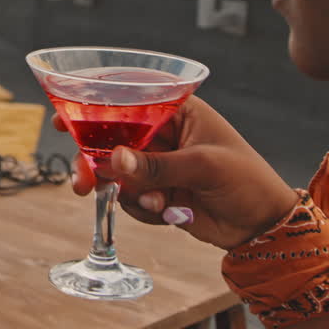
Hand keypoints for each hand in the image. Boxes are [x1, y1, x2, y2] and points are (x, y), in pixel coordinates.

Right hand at [57, 95, 298, 249]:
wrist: (263, 226)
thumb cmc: (246, 180)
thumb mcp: (203, 166)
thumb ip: (156, 166)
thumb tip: (114, 161)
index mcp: (177, 112)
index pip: (128, 102)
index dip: (94, 109)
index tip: (64, 121)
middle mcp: (164, 135)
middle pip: (113, 141)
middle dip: (96, 161)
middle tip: (82, 180)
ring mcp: (159, 166)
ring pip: (118, 174)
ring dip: (127, 192)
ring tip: (154, 204)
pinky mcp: (158, 193)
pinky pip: (132, 199)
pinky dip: (144, 208)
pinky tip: (172, 212)